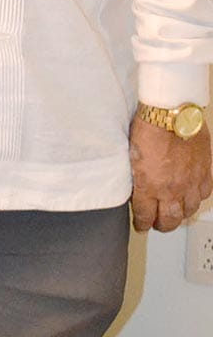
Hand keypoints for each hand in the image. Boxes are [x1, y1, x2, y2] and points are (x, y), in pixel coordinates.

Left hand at [129, 116, 211, 231]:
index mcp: (148, 186)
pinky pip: (205, 193)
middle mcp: (171, 189)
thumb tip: (136, 183)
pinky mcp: (204, 171)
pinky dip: (198, 198)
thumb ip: (136, 174)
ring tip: (175, 213)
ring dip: (180, 214)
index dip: (142, 223)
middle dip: (162, 225)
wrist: (170, 111)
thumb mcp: (131, 154)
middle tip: (158, 224)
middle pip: (169, 220)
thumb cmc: (148, 126)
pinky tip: (193, 196)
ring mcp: (190, 182)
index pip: (145, 215)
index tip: (141, 225)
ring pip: (188, 210)